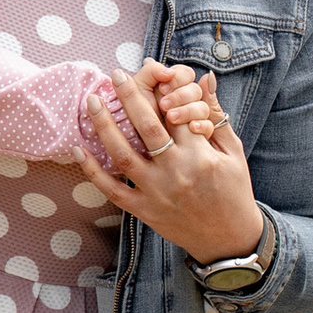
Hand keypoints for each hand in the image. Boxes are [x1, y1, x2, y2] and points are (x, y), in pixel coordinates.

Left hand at [77, 59, 263, 266]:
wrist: (229, 241)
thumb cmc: (234, 192)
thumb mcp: (233, 152)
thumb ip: (216, 115)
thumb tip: (206, 78)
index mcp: (201, 155)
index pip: (177, 113)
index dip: (163, 89)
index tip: (151, 72)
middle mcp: (176, 172)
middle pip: (147, 126)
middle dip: (129, 96)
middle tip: (115, 74)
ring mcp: (157, 193)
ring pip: (123, 155)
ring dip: (104, 126)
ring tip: (92, 101)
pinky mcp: (144, 211)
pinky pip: (113, 190)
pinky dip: (93, 172)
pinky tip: (78, 150)